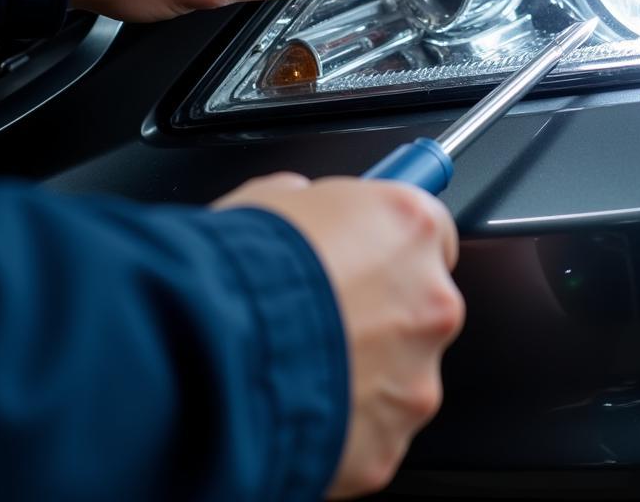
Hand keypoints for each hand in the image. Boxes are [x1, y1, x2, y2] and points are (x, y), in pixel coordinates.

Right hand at [215, 173, 463, 497]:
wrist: (209, 354)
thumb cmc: (238, 272)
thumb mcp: (273, 201)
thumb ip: (315, 206)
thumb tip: (307, 209)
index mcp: (409, 226)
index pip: (429, 229)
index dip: (391, 243)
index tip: (372, 252)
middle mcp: (430, 298)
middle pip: (422, 302)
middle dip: (381, 310)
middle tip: (325, 313)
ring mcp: (416, 374)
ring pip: (401, 370)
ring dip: (363, 368)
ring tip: (302, 361)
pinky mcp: (390, 438)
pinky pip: (372, 425)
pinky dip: (343, 419)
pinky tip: (297, 401)